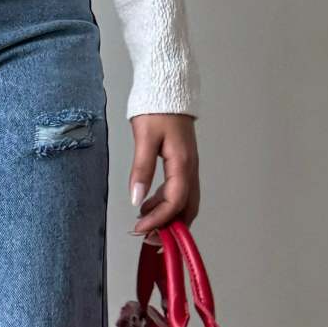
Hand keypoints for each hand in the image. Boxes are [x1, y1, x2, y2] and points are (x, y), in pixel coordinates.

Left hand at [128, 113, 199, 236]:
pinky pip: (179, 191)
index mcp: (183, 163)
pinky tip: (148, 205)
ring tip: (144, 224)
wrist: (168, 87)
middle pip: (186, 208)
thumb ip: (141, 169)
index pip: (175, 202)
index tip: (139, 230)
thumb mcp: (144, 138)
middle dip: (169, 227)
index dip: (158, 220)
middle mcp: (190, 168)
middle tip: (147, 238)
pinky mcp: (183, 163)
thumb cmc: (157, 108)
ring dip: (167, 217)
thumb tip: (136, 198)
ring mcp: (189, 167)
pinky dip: (166, 204)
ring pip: (184, 202)